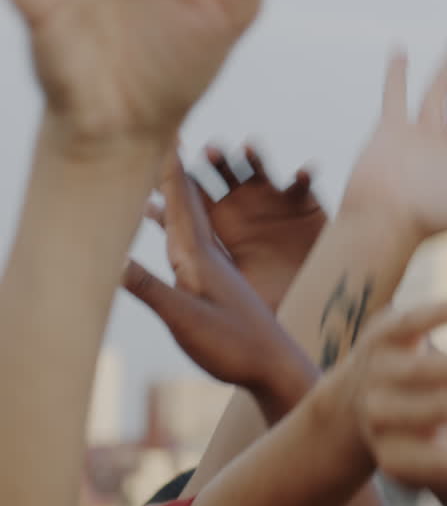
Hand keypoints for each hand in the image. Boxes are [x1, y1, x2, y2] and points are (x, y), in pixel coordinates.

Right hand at [125, 150, 307, 399]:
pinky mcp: (223, 290)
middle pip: (191, 207)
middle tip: (165, 140)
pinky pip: (202, 250)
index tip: (165, 136)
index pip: (183, 206)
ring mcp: (220, 273)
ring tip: (168, 177)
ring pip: (197, 226)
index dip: (170, 172)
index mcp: (201, 259)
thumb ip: (150, 290)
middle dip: (175, 173)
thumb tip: (112, 261)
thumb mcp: (186, 319)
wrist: (275, 369)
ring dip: (182, 199)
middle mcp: (212, 258)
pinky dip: (188, 234)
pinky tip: (182, 236)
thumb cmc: (233, 347)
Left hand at [339, 300, 446, 489]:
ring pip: (428, 367)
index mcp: (394, 456)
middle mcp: (379, 416)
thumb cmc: (423, 435)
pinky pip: (415, 320)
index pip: (438, 464)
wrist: (356, 400)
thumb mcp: (443, 461)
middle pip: (439, 410)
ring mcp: (377, 372)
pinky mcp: (380, 334)